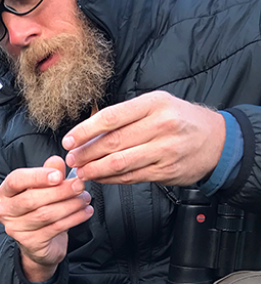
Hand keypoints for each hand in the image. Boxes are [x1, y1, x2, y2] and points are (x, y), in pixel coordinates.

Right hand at [0, 155, 92, 281]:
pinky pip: (55, 228)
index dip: (37, 176)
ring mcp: (15, 229)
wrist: (42, 243)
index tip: (59, 175)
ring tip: (85, 198)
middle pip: (31, 199)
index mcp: (6, 192)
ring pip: (45, 214)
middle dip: (59, 191)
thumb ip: (50, 174)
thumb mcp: (45, 189)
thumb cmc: (41, 209)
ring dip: (70, 205)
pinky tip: (85, 212)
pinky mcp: (30, 243)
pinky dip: (74, 218)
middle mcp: (5, 211)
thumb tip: (56, 160)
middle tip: (80, 185)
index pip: (16, 180)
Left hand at [62, 91, 225, 185]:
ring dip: (94, 169)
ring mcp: (165, 150)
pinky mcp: (166, 171)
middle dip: (85, 153)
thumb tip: (86, 132)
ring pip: (120, 163)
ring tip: (80, 172)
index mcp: (153, 104)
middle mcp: (160, 126)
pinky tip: (99, 177)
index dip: (85, 131)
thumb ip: (124, 116)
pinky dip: (110, 179)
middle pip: (113, 142)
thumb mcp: (155, 106)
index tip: (68, 141)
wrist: (215, 141)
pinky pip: (131, 176)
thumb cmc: (177, 120)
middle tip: (71, 160)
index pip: (111, 118)